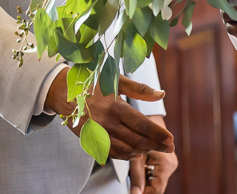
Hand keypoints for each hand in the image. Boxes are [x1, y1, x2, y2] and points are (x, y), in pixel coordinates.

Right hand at [45, 68, 173, 159]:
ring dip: (143, 151)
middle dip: (156, 145)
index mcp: (115, 107)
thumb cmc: (94, 84)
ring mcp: (99, 134)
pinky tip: (137, 152)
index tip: (171, 139)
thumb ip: (140, 89)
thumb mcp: (117, 81)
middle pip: (137, 140)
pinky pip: (113, 153)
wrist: (64, 93)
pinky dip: (127, 155)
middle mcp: (107, 123)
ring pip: (126, 150)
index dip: (158, 134)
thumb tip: (162, 94)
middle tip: (170, 148)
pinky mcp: (92, 141)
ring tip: (155, 148)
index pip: (142, 124)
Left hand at [129, 118, 177, 193]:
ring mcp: (168, 163)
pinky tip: (138, 171)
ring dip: (144, 182)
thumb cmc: (141, 134)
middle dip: (143, 189)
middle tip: (131, 188)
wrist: (149, 118)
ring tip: (133, 177)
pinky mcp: (165, 161)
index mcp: (166, 165)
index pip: (156, 190)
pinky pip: (155, 174)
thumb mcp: (137, 157)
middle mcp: (170, 165)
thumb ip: (137, 177)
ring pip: (155, 181)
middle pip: (156, 186)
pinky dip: (146, 175)